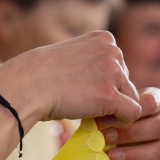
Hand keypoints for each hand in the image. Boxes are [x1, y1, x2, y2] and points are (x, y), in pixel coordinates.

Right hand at [0, 31, 140, 125]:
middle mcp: (113, 51)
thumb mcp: (71, 56)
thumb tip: (104, 83)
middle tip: (84, 101)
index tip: (84, 88)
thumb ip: (92, 63)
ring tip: (89, 111)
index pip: (119, 66)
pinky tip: (99, 121)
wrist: (26, 85)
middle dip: (110, 95)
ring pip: (131, 97)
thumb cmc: (40, 74)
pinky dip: (120, 121)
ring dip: (114, 108)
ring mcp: (113, 72)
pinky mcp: (111, 95)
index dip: (104, 82)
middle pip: (127, 82)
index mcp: (104, 38)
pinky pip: (133, 112)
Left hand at [98, 88, 159, 159]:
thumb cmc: (114, 116)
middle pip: (158, 127)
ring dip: (135, 154)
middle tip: (105, 137)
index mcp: (158, 102)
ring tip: (111, 157)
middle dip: (130, 133)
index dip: (131, 110)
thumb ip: (110, 109)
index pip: (152, 102)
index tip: (108, 116)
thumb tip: (96, 116)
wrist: (118, 135)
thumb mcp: (112, 109)